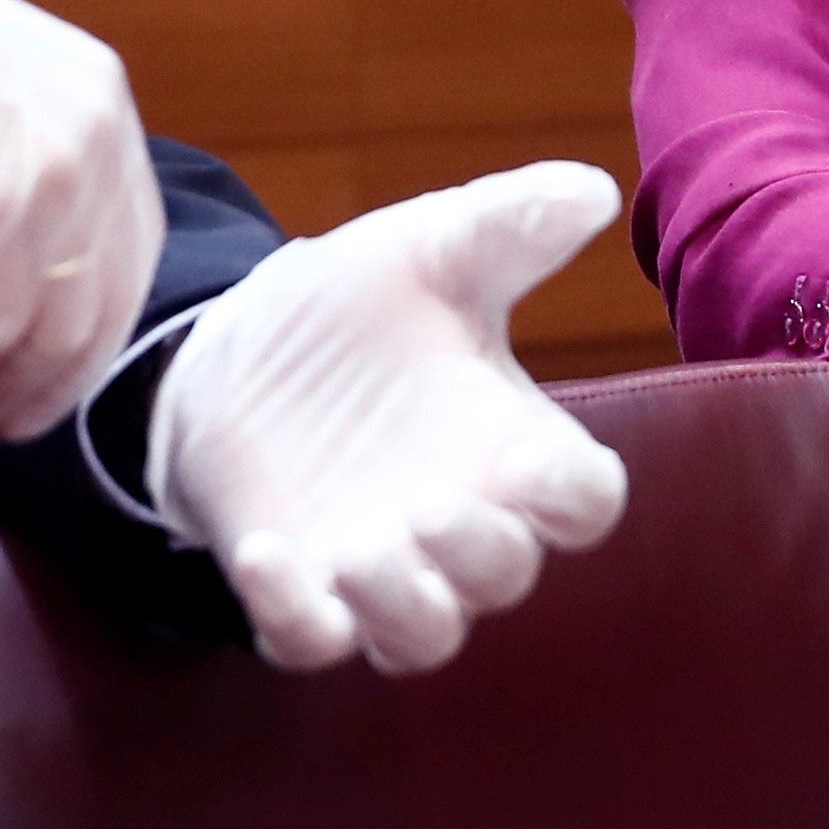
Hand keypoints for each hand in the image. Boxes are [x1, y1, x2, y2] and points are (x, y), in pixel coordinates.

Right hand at [0, 0, 162, 441]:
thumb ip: (16, 162)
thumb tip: (3, 260)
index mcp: (99, 98)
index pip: (128, 240)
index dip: (92, 319)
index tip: (48, 366)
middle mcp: (95, 137)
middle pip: (107, 298)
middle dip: (57, 375)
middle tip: (5, 417)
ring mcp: (51, 181)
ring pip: (57, 332)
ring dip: (2, 386)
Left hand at [146, 161, 632, 674]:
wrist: (236, 347)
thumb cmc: (360, 308)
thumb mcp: (431, 251)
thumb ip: (510, 225)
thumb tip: (592, 188)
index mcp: (513, 447)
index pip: (583, 501)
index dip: (572, 497)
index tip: (534, 462)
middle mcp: (458, 522)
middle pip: (504, 577)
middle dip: (478, 554)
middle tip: (430, 508)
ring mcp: (378, 568)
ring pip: (421, 637)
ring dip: (402, 607)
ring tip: (359, 550)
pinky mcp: (299, 590)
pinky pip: (309, 640)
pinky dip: (291, 614)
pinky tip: (262, 553)